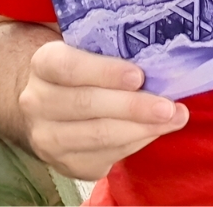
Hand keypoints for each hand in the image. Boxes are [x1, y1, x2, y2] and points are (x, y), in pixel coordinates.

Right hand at [18, 40, 189, 180]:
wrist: (53, 107)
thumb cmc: (84, 70)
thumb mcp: (88, 49)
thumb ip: (113, 48)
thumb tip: (158, 55)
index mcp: (43, 64)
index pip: (70, 68)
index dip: (105, 72)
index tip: (138, 76)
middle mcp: (37, 102)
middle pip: (87, 105)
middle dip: (133, 106)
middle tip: (168, 106)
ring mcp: (48, 138)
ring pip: (99, 136)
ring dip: (142, 129)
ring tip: (174, 118)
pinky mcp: (66, 165)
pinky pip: (107, 156)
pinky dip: (137, 143)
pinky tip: (155, 131)